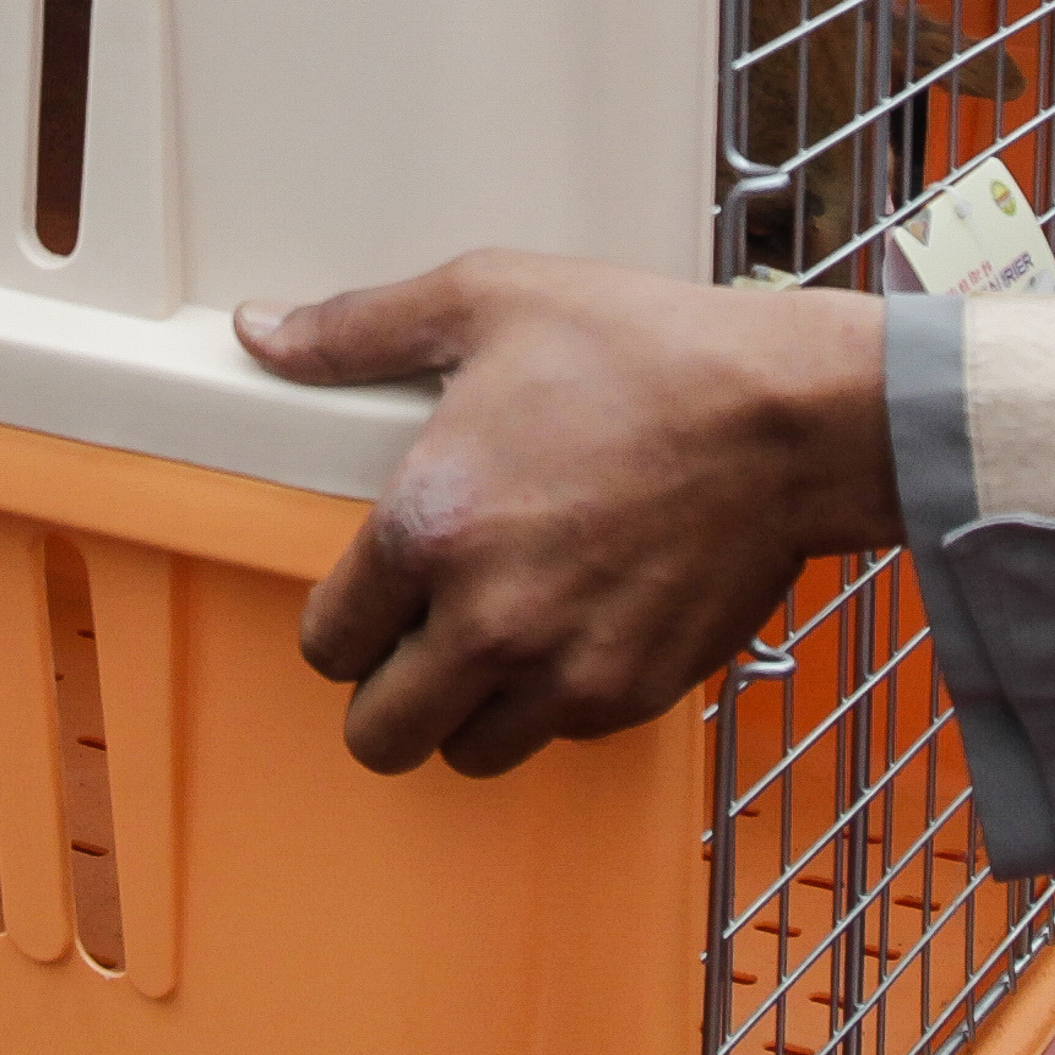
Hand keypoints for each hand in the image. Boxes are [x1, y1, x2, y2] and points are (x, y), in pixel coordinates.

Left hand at [245, 255, 898, 777]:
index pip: (325, 644)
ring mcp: (563, 670)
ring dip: (467, 710)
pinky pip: (558, 737)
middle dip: (387, 693)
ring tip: (497, 640)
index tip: (373, 598)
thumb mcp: (486, 301)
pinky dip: (551, 703)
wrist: (791, 417)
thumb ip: (358, 331)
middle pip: (380, 735)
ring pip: (468, 753)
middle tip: (417, 642)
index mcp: (428, 529)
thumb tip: (264, 334)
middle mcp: (486, 621)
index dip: (343, 621)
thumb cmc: (646, 352)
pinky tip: (573, 628)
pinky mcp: (633, 695)